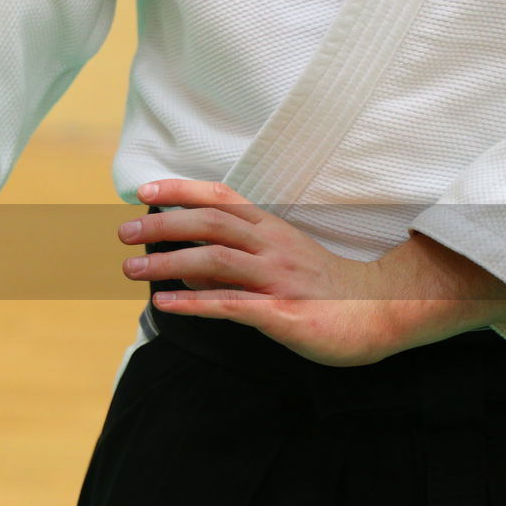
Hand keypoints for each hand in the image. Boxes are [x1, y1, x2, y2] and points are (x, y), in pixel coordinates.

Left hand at [115, 179, 505, 366]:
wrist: (382, 315)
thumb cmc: (321, 289)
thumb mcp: (276, 265)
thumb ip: (232, 264)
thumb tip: (182, 272)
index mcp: (271, 229)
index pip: (221, 198)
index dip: (181, 190)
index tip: (143, 190)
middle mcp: (273, 247)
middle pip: (211, 223)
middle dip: (163, 225)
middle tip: (124, 232)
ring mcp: (279, 280)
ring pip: (216, 259)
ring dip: (169, 262)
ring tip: (132, 268)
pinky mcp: (283, 314)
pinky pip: (232, 305)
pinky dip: (194, 303)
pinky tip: (165, 304)